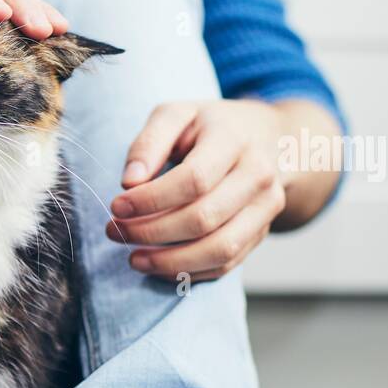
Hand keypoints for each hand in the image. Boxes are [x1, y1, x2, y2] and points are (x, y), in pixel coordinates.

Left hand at [106, 100, 289, 281]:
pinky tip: (160, 267)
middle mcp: (258, 175)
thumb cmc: (210, 127)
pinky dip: (190, 272)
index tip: (116, 207)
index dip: (151, 200)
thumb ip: (149, 142)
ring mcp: (266, 207)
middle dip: (152, 232)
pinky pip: (227, 264)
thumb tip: (129, 182)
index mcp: (234, 139)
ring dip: (171, 262)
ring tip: (134, 259)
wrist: (271, 139)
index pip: (193, 180)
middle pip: (204, 218)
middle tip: (116, 232)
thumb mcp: (177, 115)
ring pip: (220, 249)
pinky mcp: (262, 231)